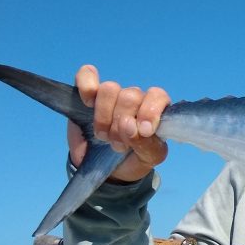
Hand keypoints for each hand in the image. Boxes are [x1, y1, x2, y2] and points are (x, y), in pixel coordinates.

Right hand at [67, 65, 170, 182]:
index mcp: (156, 111)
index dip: (149, 111)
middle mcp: (136, 100)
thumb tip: (128, 125)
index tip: (143, 131)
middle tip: (119, 145)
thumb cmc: (134, 160)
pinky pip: (87, 75)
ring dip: (104, 116)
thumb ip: (146, 145)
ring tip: (104, 136)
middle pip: (131, 95)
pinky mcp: (89, 95)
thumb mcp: (149, 158)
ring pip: (109, 89)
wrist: (107, 170)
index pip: (157, 95)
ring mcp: (112, 97)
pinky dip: (86, 86)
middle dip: (121, 124)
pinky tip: (87, 104)